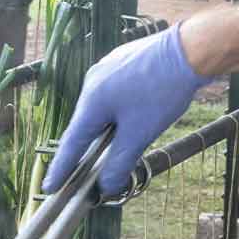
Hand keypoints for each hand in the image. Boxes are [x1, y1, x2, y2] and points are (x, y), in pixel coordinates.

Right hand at [43, 24, 205, 196]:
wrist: (189, 50)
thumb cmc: (163, 90)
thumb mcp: (140, 133)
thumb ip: (120, 161)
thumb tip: (106, 186)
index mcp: (92, 102)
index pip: (72, 143)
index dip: (61, 168)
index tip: (50, 188)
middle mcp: (92, 83)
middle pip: (84, 125)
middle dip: (83, 150)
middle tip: (77, 174)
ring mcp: (106, 69)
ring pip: (99, 109)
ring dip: (102, 130)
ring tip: (108, 147)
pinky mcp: (120, 63)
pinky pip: (110, 93)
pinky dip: (114, 112)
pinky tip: (128, 117)